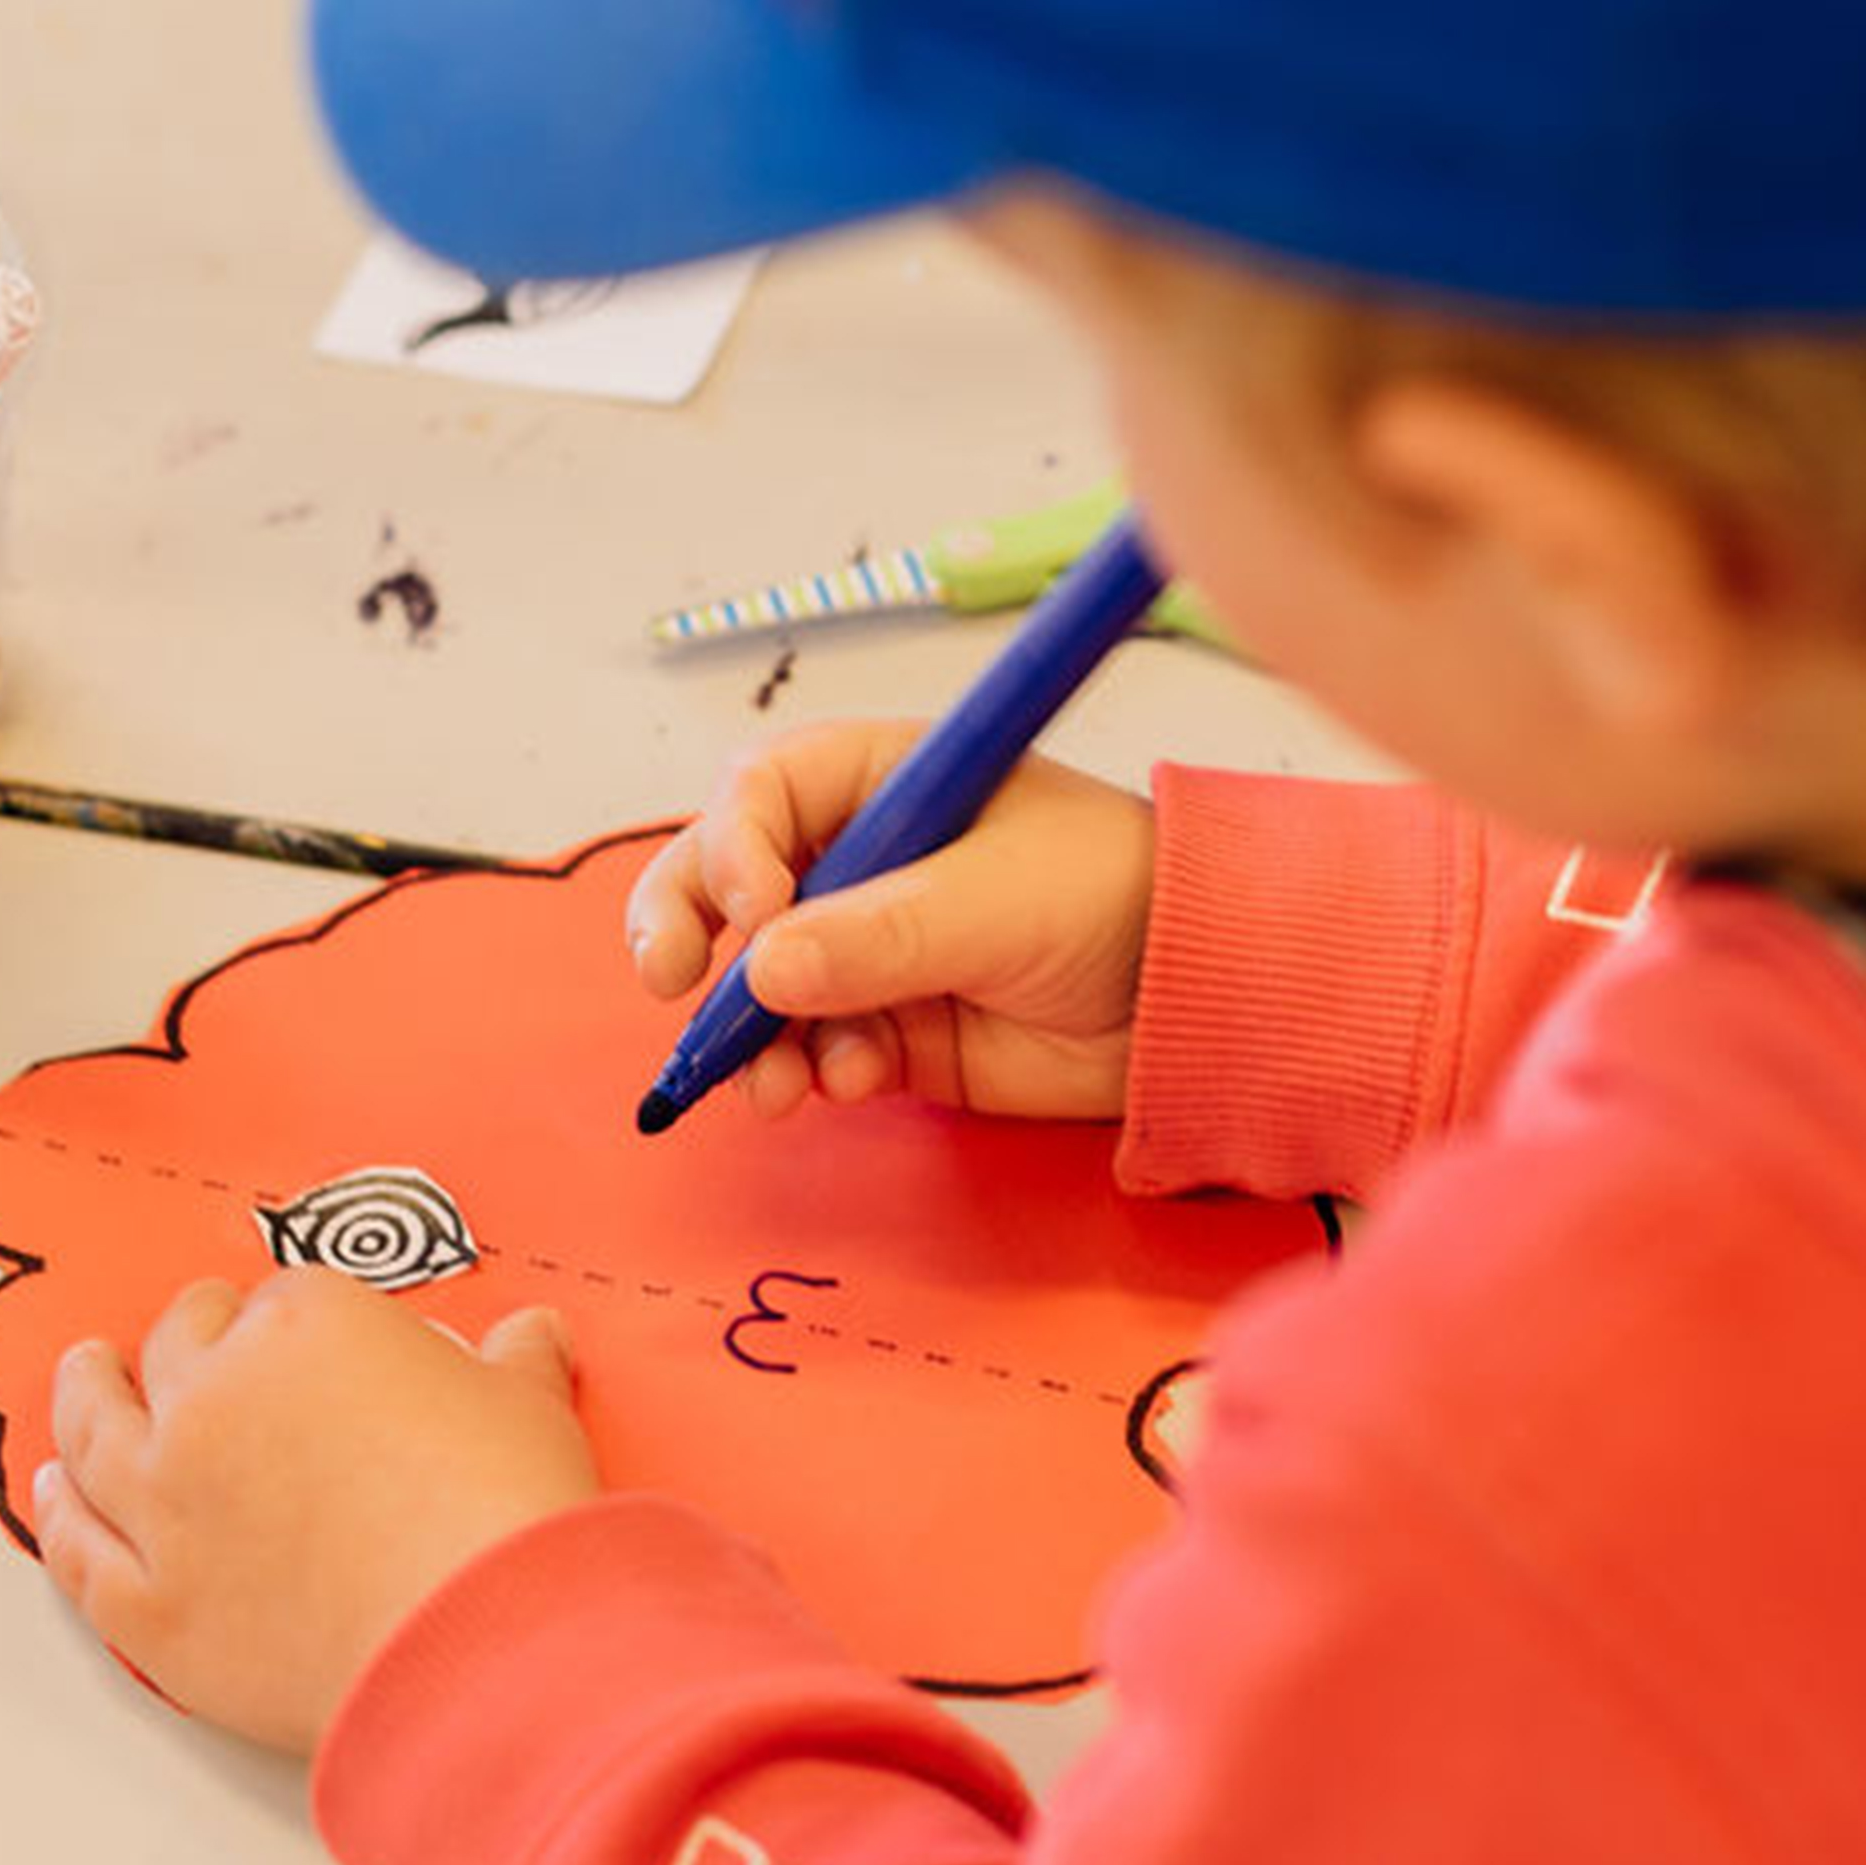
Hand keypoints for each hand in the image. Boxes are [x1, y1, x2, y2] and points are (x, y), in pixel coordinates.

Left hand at [34, 1270, 602, 1754]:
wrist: (478, 1647)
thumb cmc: (505, 1518)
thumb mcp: (528, 1412)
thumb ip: (513, 1364)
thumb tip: (529, 1336)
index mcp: (306, 1329)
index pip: (284, 1302)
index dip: (295, 1322)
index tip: (307, 1341)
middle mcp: (214, 1401)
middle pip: (180, 1347)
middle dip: (188, 1336)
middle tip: (190, 1334)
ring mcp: (167, 1504)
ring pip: (96, 1433)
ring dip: (83, 1396)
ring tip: (83, 1375)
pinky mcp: (150, 1605)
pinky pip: (80, 1551)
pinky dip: (57, 1519)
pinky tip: (50, 1495)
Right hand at [624, 722, 1155, 1122]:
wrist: (1197, 994)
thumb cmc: (1116, 895)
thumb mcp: (994, 899)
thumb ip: (879, 935)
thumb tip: (763, 967)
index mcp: (883, 781)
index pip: (760, 797)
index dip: (732, 851)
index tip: (751, 914)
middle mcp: (860, 860)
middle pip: (727, 885)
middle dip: (686, 932)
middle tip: (667, 981)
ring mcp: (870, 950)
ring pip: (760, 987)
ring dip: (751, 1034)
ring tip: (774, 1083)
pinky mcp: (892, 1031)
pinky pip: (815, 1052)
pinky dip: (815, 1073)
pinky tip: (853, 1083)